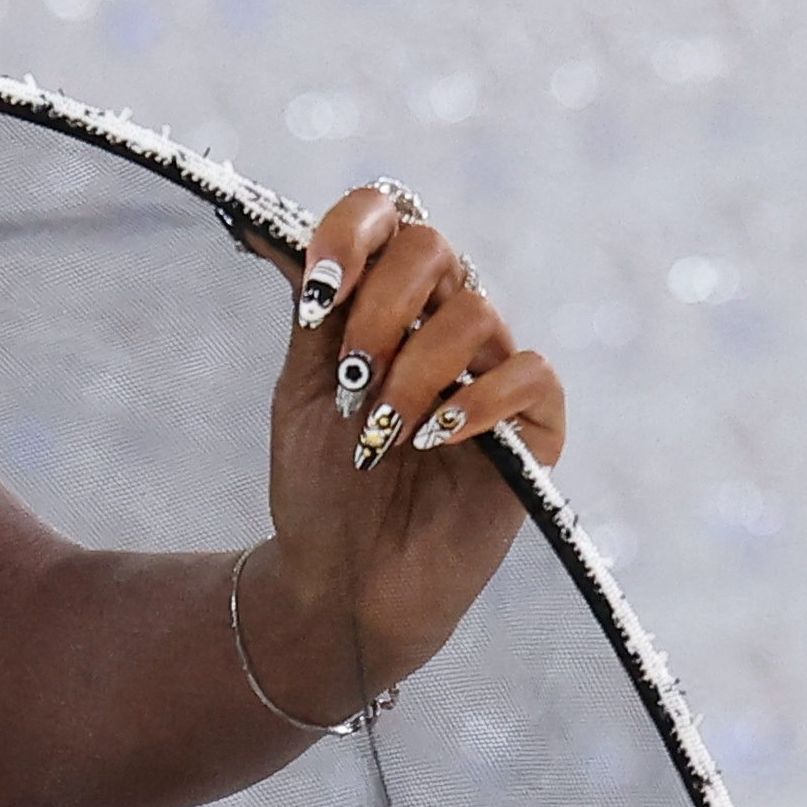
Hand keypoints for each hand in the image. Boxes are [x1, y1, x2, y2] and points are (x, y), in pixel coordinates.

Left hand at [243, 182, 565, 714]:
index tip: (314, 289)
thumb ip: (313, 312)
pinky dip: (476, 401)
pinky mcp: (534, 434)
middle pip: (434, 250)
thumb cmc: (321, 491)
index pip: (388, 217)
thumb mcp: (302, 390)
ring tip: (376, 436)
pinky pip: (528, 378)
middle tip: (350, 379)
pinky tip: (432, 440)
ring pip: (475, 315)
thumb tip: (272, 226)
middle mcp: (447, 326)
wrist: (340, 588)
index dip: (350, 232)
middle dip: (380, 308)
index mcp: (391, 303)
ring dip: (412, 374)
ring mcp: (493, 375)